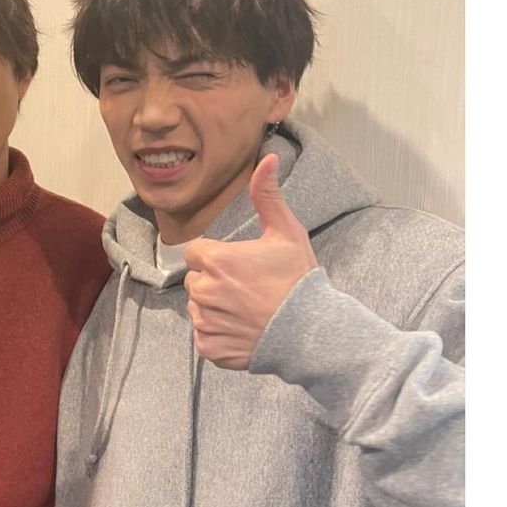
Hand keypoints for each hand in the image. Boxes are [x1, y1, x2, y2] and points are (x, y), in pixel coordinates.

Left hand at [183, 154, 317, 370]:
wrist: (311, 332)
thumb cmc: (298, 280)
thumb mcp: (286, 232)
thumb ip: (267, 195)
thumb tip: (267, 158)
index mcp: (215, 260)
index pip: (196, 254)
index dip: (217, 259)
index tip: (240, 267)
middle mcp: (203, 291)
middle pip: (195, 281)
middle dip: (214, 282)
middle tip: (247, 289)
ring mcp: (204, 321)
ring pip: (198, 308)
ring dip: (215, 308)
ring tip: (247, 310)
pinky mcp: (208, 348)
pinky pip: (203, 335)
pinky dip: (218, 334)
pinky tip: (243, 329)